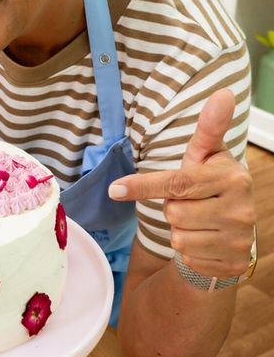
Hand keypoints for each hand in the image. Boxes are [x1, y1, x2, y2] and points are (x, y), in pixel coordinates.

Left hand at [109, 89, 254, 278]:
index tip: (115, 189)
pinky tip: (204, 242)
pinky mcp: (234, 263)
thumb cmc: (210, 185)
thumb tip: (223, 93)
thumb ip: (209, 129)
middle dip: (172, 209)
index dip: (144, 186)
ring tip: (198, 223)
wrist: (234, 230)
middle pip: (173, 212)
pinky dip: (189, 252)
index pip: (177, 183)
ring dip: (180, 232)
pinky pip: (188, 258)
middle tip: (189, 203)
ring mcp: (240, 238)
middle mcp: (241, 209)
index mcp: (232, 178)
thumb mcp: (206, 156)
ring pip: (179, 238)